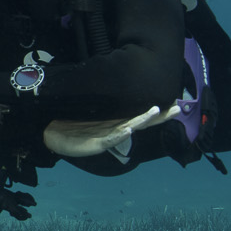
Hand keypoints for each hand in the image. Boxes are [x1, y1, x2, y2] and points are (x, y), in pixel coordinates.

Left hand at [42, 104, 181, 158]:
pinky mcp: (96, 144)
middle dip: (160, 116)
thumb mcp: (92, 110)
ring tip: (155, 111)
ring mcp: (108, 137)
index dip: (160, 111)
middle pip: (143, 122)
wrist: (54, 135)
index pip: (142, 114)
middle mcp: (117, 129)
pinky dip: (120, 135)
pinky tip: (129, 129)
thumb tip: (116, 86)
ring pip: (130, 128)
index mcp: (118, 121)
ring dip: (142, 120)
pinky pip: (110, 140)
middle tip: (176, 108)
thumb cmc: (75, 123)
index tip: (177, 103)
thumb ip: (105, 102)